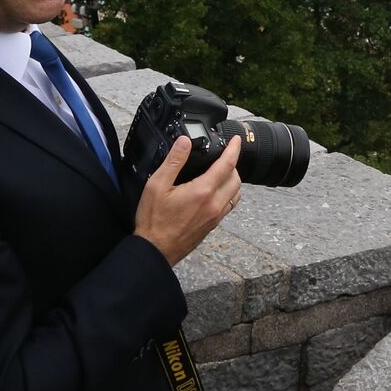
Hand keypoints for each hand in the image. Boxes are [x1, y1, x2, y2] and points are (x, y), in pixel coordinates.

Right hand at [132, 134, 242, 265]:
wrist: (156, 250)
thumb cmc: (154, 220)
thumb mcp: (157, 185)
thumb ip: (174, 161)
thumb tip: (185, 142)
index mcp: (203, 191)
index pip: (227, 164)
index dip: (234, 149)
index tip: (236, 140)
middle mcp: (215, 204)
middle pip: (236, 178)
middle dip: (233, 163)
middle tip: (223, 155)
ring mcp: (216, 216)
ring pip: (236, 192)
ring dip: (233, 179)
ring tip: (220, 171)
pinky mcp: (213, 224)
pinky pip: (229, 204)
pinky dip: (229, 193)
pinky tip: (216, 190)